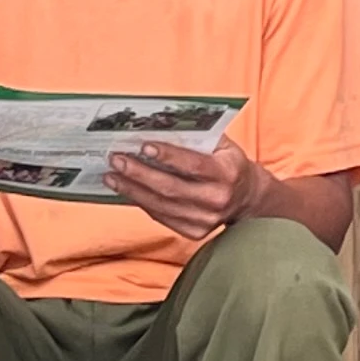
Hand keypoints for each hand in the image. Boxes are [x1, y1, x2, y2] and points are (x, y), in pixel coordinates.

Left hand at [107, 137, 264, 242]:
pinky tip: (126, 190)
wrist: (247, 199)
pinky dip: (141, 202)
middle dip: (139, 173)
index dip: (168, 156)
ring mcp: (206, 220)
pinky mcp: (194, 232)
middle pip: (171, 188)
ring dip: (132, 190)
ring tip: (112, 176)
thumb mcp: (223, 146)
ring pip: (161, 205)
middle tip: (117, 160)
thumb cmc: (229, 164)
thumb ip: (198, 137)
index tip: (144, 146)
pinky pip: (161, 216)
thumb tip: (158, 128)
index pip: (194, 165)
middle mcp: (218, 200)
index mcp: (228, 173)